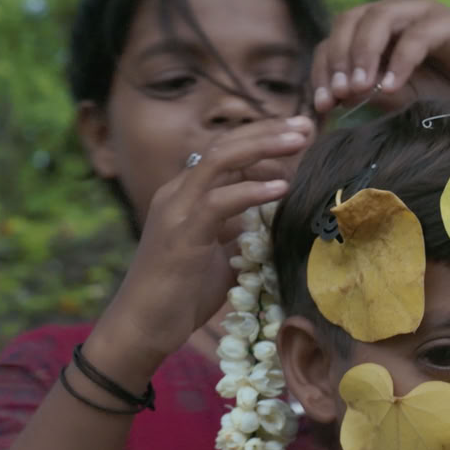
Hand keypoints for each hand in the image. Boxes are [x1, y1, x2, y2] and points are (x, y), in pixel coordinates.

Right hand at [85, 117, 315, 381]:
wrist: (142, 326)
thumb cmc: (180, 295)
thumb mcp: (217, 255)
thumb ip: (238, 232)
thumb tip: (271, 223)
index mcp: (185, 194)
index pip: (226, 151)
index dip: (262, 137)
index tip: (299, 133)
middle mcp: (177, 192)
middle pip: (225, 144)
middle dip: (268, 130)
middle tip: (306, 123)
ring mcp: (176, 209)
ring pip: (220, 159)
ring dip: (263, 146)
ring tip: (299, 140)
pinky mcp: (181, 232)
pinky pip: (219, 200)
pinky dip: (252, 190)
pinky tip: (282, 188)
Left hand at [311, 0, 449, 116]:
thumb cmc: (447, 94)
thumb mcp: (399, 97)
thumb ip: (369, 93)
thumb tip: (334, 97)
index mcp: (375, 30)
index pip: (334, 39)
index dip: (322, 70)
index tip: (322, 106)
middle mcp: (395, 14)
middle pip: (350, 21)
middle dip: (338, 58)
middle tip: (337, 95)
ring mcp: (421, 14)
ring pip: (379, 19)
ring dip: (363, 53)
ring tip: (359, 88)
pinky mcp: (449, 24)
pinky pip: (417, 35)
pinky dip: (400, 61)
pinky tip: (392, 87)